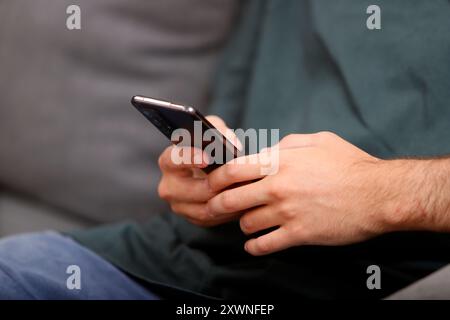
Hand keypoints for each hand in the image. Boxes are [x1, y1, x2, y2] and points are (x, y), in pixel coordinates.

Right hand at [157, 115, 241, 226]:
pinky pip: (214, 219)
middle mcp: (169, 186)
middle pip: (191, 190)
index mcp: (169, 162)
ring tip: (244, 189)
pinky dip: (230, 211)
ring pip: (205, 208)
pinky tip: (244, 200)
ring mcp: (180, 206)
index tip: (207, 157)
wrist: (211, 171)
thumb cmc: (210, 147)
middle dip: (215, 184)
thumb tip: (229, 141)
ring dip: (226, 199)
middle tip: (235, 179)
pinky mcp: (194, 219)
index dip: (188, 158)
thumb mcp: (211, 131)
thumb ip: (216, 129)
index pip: (172, 160)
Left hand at [207, 132, 396, 254]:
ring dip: (243, 224)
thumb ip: (287, 144)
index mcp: (280, 162)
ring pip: (246, 223)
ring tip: (248, 222)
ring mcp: (286, 213)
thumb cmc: (351, 164)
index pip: (233, 170)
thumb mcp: (318, 140)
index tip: (213, 184)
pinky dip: (255, 246)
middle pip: (231, 198)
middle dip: (218, 204)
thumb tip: (267, 152)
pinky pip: (265, 245)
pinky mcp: (299, 234)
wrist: (379, 194)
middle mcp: (277, 187)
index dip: (217, 178)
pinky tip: (254, 244)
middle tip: (217, 207)